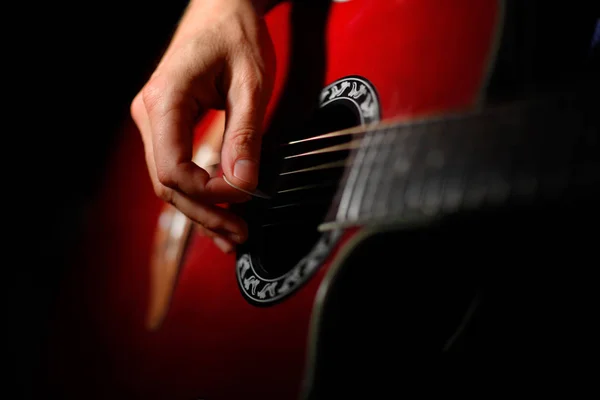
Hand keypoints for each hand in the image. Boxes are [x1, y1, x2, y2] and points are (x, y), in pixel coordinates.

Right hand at [130, 0, 275, 252]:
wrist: (223, 7)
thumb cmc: (235, 34)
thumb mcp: (251, 83)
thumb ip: (245, 134)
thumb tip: (244, 183)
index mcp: (165, 101)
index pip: (173, 168)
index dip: (207, 193)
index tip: (243, 197)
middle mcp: (150, 113)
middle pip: (167, 182)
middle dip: (205, 213)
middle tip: (239, 236)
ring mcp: (155, 120)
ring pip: (169, 180)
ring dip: (201, 209)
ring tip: (232, 234)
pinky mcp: (168, 124)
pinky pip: (176, 166)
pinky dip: (198, 192)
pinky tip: (218, 211)